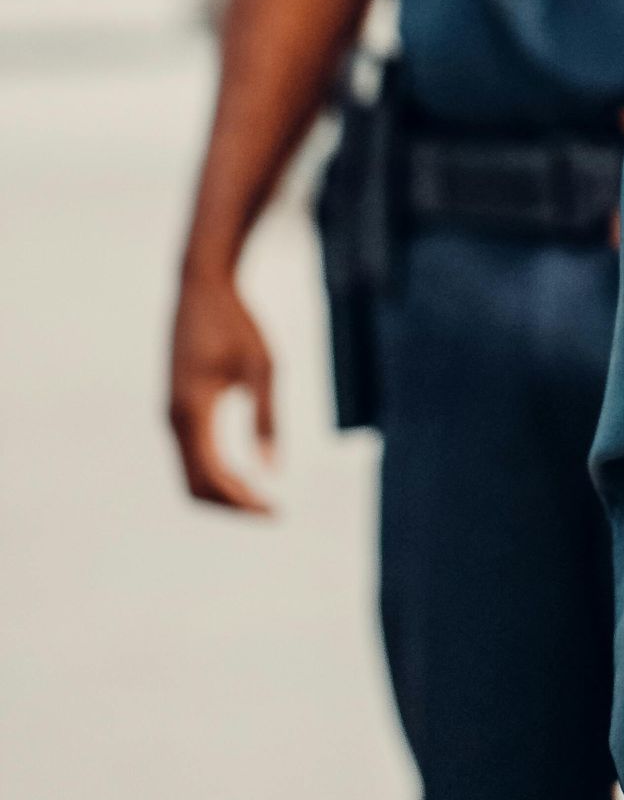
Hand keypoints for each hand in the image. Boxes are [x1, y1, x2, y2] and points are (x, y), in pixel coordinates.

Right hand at [168, 269, 276, 512]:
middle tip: (272, 512)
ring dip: (223, 493)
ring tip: (261, 499)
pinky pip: (190, 456)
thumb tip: (272, 470)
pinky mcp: (176, 408)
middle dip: (232, 506)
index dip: (243, 502)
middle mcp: (173, 418)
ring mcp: (170, 414)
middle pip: (195, 486)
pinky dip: (214, 475)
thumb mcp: (263, 366)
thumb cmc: (237, 321)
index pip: (213, 477)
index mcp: (192, 410)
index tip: (276, 512)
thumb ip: (266, 418)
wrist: (201, 286)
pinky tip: (244, 475)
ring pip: (189, 474)